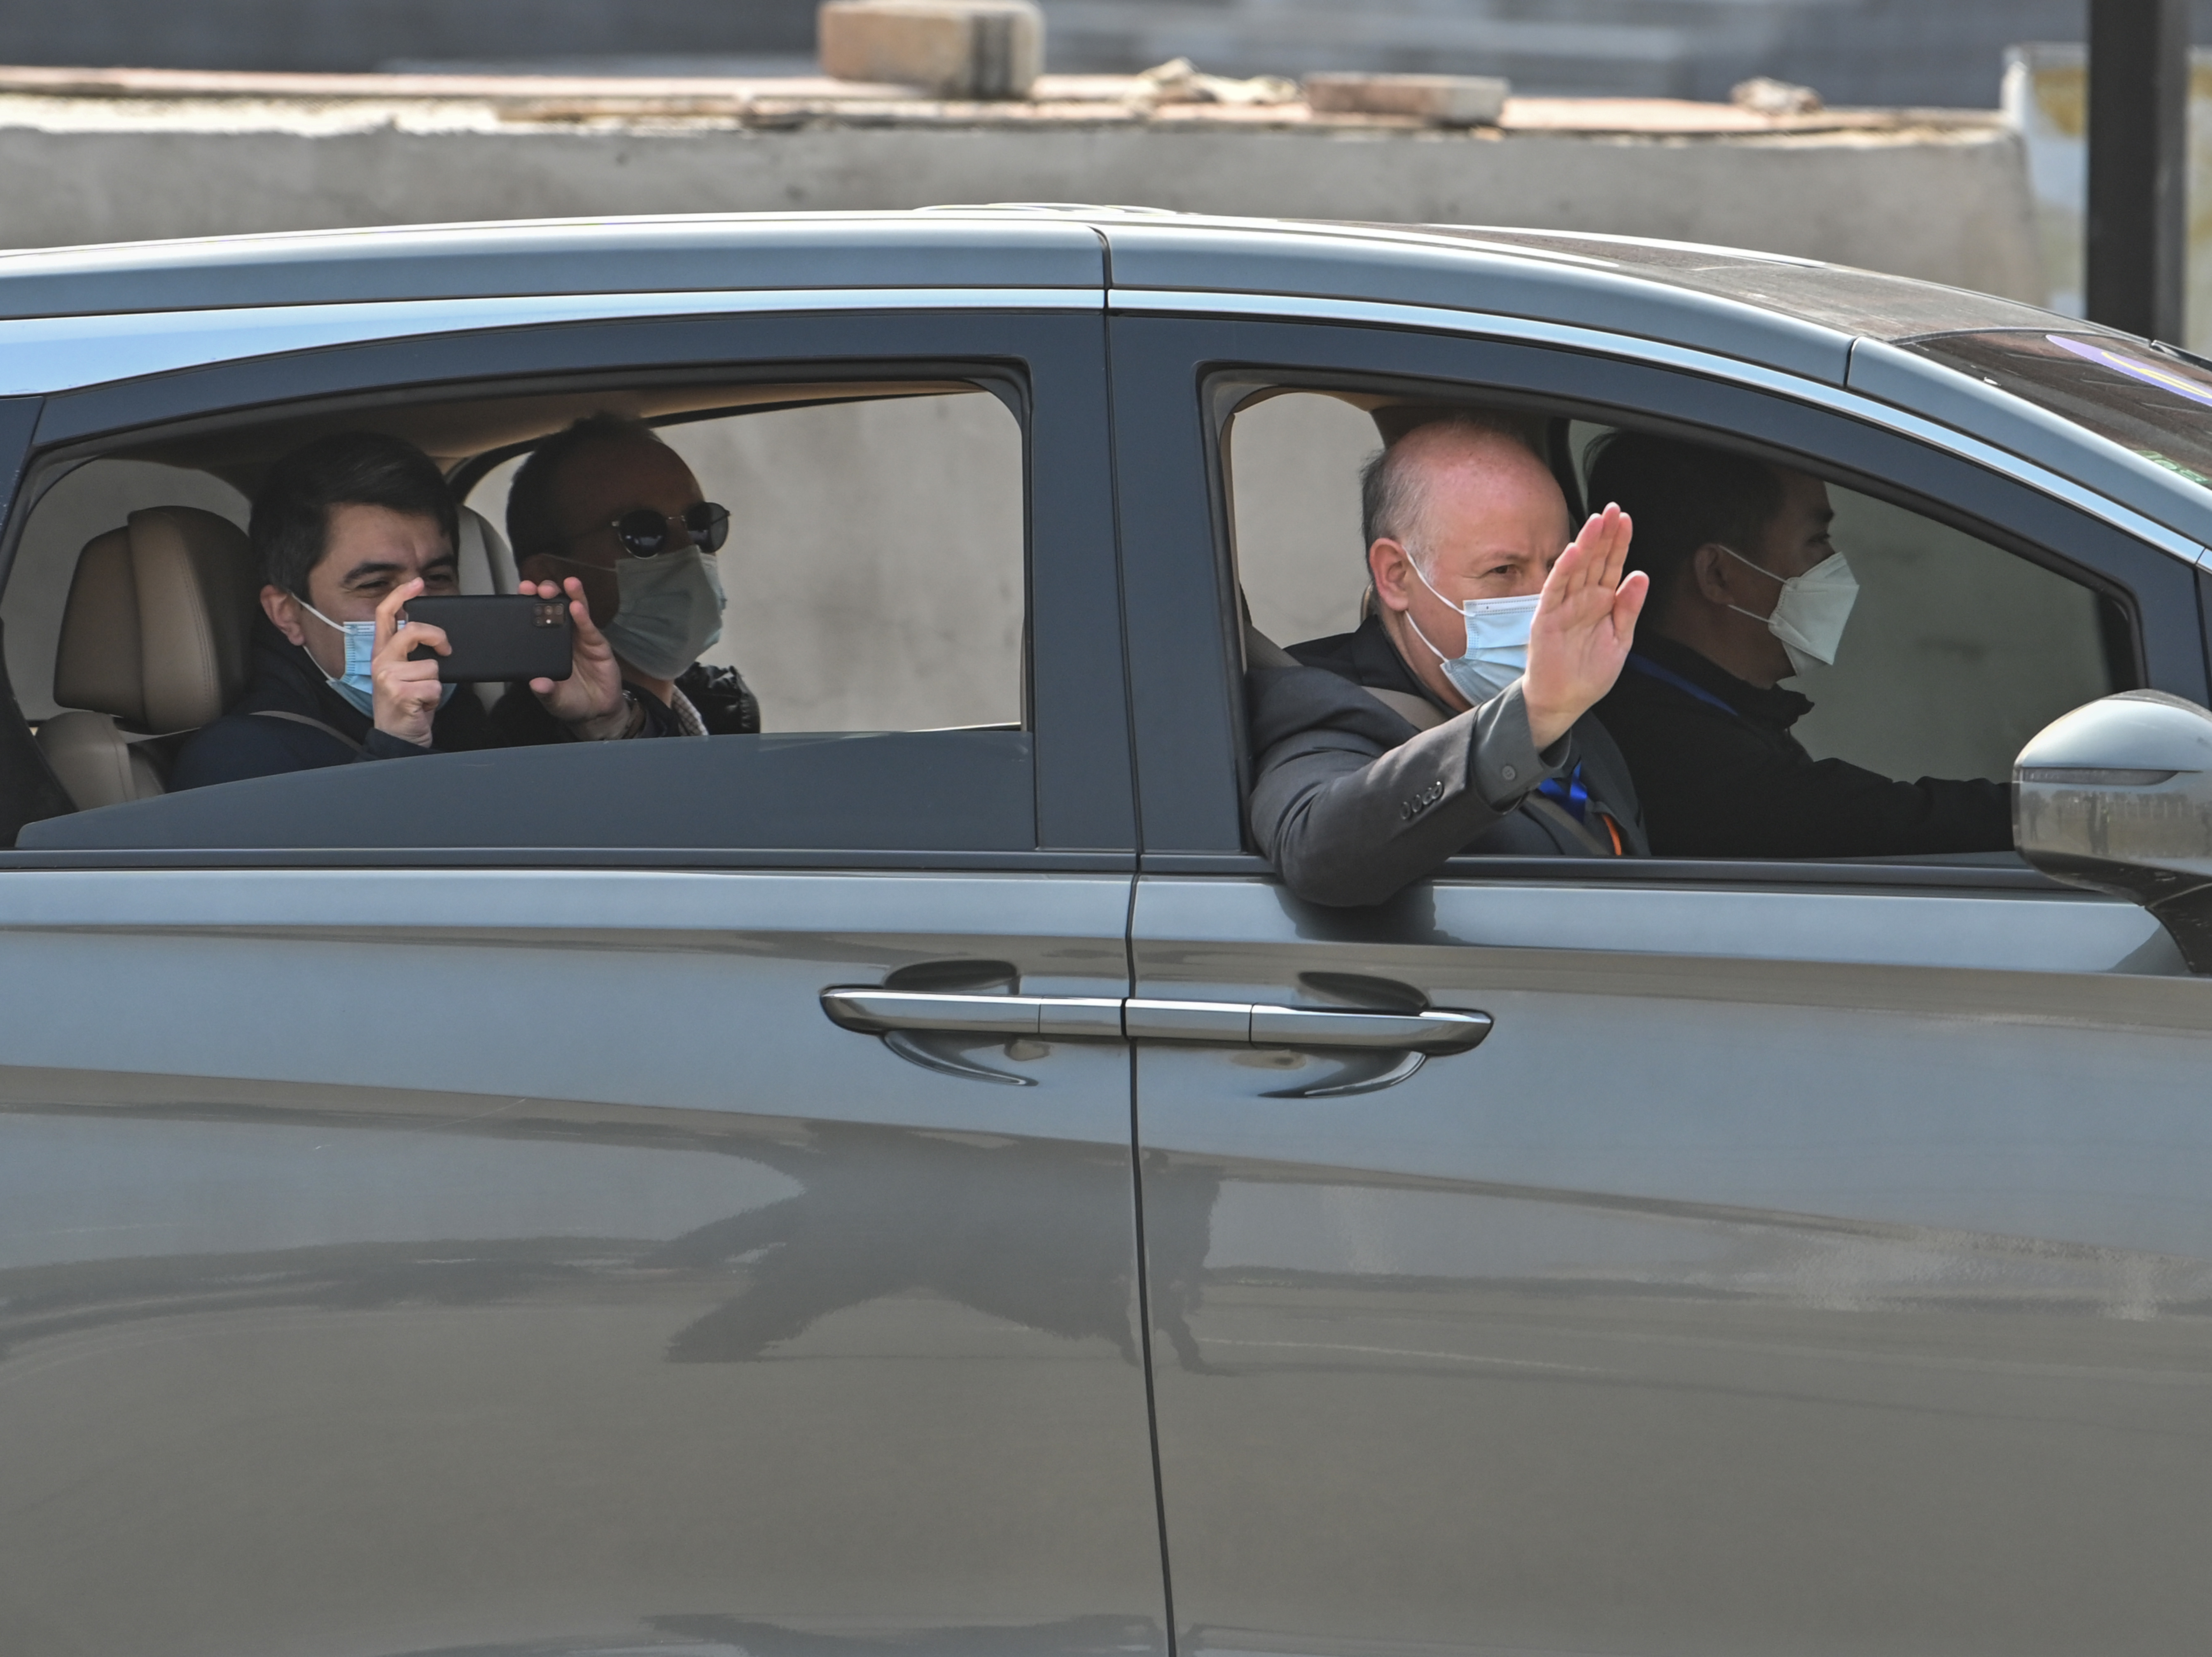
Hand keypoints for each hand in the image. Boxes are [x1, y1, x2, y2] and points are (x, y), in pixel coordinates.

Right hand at [371, 578, 449, 747]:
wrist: (398, 738)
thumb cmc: (406, 706)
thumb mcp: (404, 675)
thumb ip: (411, 654)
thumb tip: (434, 636)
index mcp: (382, 653)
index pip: (385, 615)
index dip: (401, 595)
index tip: (417, 584)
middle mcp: (381, 662)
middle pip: (413, 631)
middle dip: (437, 637)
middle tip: (446, 650)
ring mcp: (388, 677)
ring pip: (431, 665)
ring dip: (436, 682)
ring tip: (424, 694)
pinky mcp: (401, 692)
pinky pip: (434, 684)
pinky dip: (436, 696)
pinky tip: (422, 705)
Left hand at [521, 577, 628, 738]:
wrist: (598, 710)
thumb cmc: (572, 701)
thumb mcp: (554, 700)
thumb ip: (546, 692)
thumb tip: (536, 684)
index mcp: (544, 646)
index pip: (533, 620)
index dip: (526, 604)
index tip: (520, 592)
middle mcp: (560, 637)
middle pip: (552, 608)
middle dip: (545, 594)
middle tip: (537, 588)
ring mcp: (579, 638)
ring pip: (574, 610)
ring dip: (569, 596)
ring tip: (566, 585)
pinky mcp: (597, 643)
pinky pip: (589, 627)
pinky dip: (583, 616)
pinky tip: (577, 607)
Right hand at [1521, 503, 1647, 750]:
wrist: (1565, 700)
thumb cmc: (1589, 672)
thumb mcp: (1621, 640)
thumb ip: (1629, 608)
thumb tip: (1641, 575)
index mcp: (1601, 602)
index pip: (1612, 566)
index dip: (1619, 543)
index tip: (1626, 520)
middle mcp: (1582, 599)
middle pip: (1595, 560)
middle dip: (1604, 535)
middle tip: (1613, 509)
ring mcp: (1563, 607)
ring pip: (1576, 569)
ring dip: (1585, 545)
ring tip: (1596, 521)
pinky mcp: (1546, 619)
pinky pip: (1554, 591)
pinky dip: (1562, 571)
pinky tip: (1571, 552)